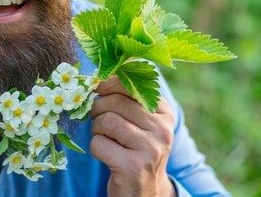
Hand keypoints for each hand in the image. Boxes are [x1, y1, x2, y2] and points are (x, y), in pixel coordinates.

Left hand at [89, 75, 176, 196]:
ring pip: (106, 122)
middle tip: (97, 119)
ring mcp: (150, 149)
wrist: (145, 191)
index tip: (97, 89)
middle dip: (98, 109)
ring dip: (96, 129)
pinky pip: (99, 144)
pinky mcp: (134, 167)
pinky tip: (106, 155)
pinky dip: (95, 148)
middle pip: (115, 102)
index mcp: (165, 113)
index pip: (131, 86)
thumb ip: (127, 99)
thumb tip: (100, 74)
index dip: (107, 84)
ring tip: (103, 137)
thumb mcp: (140, 122)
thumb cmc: (135, 149)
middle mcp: (162, 129)